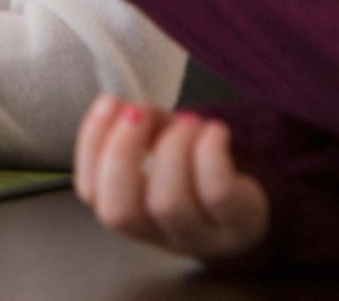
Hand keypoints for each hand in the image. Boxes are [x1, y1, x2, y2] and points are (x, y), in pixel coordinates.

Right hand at [74, 93, 269, 261]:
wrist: (246, 206)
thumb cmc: (192, 172)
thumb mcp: (156, 150)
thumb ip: (137, 128)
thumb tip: (129, 109)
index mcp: (128, 214)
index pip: (91, 192)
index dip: (92, 144)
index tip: (111, 101)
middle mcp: (158, 235)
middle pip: (122, 211)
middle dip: (123, 151)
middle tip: (139, 110)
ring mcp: (199, 236)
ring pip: (169, 202)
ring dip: (172, 147)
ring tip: (188, 119)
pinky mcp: (237, 224)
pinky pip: (217, 193)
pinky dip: (210, 152)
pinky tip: (214, 130)